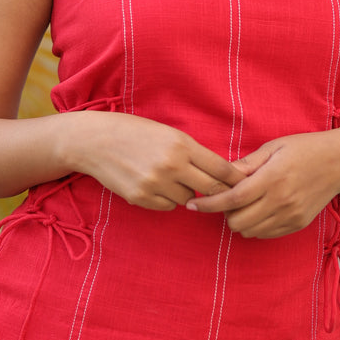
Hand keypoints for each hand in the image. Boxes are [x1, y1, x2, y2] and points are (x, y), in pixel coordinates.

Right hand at [78, 112, 243, 211]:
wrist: (95, 141)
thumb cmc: (135, 132)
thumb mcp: (168, 133)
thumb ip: (192, 152)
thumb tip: (220, 174)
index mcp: (181, 144)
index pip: (220, 168)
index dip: (235, 179)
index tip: (244, 184)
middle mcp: (171, 165)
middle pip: (210, 188)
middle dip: (217, 191)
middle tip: (218, 192)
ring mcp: (155, 183)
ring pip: (188, 199)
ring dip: (185, 193)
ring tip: (169, 177)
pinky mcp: (141, 198)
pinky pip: (167, 206)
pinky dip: (166, 199)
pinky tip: (153, 185)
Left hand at [185, 129, 339, 238]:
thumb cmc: (305, 148)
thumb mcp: (274, 147)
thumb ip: (247, 164)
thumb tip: (221, 173)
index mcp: (273, 178)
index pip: (232, 199)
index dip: (209, 204)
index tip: (192, 204)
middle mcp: (281, 201)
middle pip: (237, 221)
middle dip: (223, 213)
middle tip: (224, 198)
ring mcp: (291, 215)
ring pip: (249, 231)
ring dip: (238, 221)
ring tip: (242, 204)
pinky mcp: (297, 224)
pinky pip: (265, 234)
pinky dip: (254, 226)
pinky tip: (257, 210)